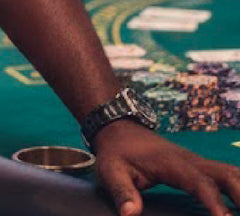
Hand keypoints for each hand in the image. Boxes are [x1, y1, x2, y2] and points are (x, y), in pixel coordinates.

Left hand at [93, 119, 239, 215]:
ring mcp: (197, 163)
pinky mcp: (199, 167)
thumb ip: (121, 191)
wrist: (118, 129)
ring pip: (231, 172)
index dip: (215, 203)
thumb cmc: (117, 152)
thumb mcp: (111, 170)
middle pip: (227, 174)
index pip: (200, 182)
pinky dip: (238, 187)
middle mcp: (191, 161)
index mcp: (172, 163)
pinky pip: (226, 175)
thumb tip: (131, 214)